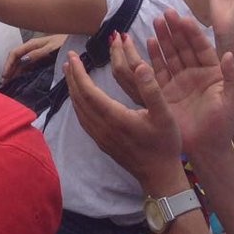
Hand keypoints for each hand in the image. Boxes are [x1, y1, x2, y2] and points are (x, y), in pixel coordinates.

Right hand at [1, 32, 65, 83]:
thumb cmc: (64, 42)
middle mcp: (31, 49)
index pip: (15, 53)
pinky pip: (28, 66)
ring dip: (14, 72)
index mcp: (32, 44)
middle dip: (9, 70)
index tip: (5, 76)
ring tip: (9, 83)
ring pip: (21, 63)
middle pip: (16, 59)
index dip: (8, 64)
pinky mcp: (40, 59)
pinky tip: (20, 80)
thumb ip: (38, 53)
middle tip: (4, 83)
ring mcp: (35, 54)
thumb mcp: (51, 48)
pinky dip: (21, 73)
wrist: (74, 40)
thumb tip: (23, 60)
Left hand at [65, 35, 183, 186]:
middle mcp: (103, 127)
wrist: (160, 176)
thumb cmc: (164, 145)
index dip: (79, 73)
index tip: (73, 57)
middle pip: (80, 99)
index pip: (88, 92)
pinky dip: (78, 104)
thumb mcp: (165, 115)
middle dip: (72, 78)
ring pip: (79, 110)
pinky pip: (83, 119)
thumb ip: (151, 90)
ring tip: (70, 74)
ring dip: (73, 90)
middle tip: (68, 59)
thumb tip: (139, 66)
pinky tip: (80, 98)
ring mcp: (100, 137)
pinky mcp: (102, 143)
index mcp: (115, 118)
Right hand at [149, 10, 233, 155]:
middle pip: (183, 47)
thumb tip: (230, 55)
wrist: (207, 150)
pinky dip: (154, 56)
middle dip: (175, 30)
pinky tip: (150, 41)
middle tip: (166, 13)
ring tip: (156, 21)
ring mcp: (179, 81)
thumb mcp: (232, 102)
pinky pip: (159, 70)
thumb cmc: (223, 127)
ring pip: (170, 54)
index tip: (184, 19)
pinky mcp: (166, 91)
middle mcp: (194, 73)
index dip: (193, 33)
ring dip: (164, 38)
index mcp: (212, 73)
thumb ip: (231, 78)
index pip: (201, 47)